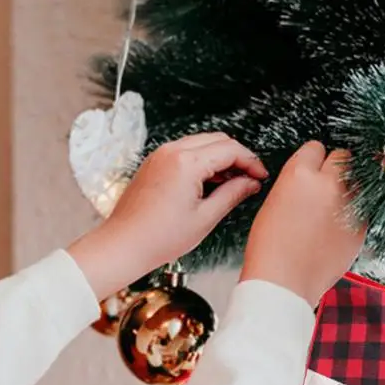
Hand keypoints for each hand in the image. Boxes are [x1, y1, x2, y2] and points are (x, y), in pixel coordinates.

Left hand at [69, 133, 267, 298]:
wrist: (123, 245)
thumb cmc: (158, 238)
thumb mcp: (205, 218)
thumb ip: (232, 194)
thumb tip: (250, 183)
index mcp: (186, 163)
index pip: (230, 150)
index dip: (251, 162)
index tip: (261, 176)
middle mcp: (172, 152)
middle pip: (217, 140)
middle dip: (237, 156)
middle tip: (250, 178)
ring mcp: (160, 155)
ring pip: (201, 143)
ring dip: (220, 157)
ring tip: (232, 183)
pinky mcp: (154, 163)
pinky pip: (185, 151)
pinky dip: (202, 161)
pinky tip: (210, 182)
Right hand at [240, 142, 366, 307]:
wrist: (284, 282)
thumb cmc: (271, 249)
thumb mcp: (274, 203)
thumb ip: (297, 185)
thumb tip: (312, 181)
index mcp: (299, 175)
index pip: (316, 147)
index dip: (313, 160)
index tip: (313, 168)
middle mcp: (328, 184)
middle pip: (343, 157)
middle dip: (335, 168)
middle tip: (326, 186)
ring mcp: (348, 205)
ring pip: (357, 182)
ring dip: (347, 190)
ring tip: (331, 210)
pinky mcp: (361, 226)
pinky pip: (363, 209)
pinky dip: (354, 215)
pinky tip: (336, 229)